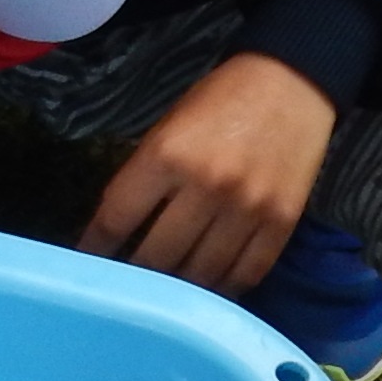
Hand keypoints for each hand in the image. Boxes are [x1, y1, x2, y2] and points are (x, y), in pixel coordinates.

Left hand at [81, 51, 337, 288]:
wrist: (293, 82)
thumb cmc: (220, 102)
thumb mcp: (167, 128)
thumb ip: (143, 177)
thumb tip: (117, 232)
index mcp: (167, 155)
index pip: (116, 219)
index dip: (96, 249)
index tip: (88, 267)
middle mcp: (206, 186)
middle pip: (157, 258)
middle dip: (136, 277)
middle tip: (127, 289)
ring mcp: (246, 208)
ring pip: (201, 275)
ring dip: (179, 292)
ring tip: (165, 298)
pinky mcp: (281, 222)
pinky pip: (245, 274)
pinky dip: (223, 290)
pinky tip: (208, 291)